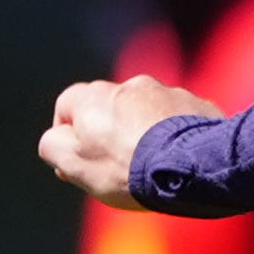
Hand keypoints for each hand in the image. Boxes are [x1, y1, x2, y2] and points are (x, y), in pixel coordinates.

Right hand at [40, 76, 219, 208]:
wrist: (192, 168)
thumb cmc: (126, 168)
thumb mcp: (74, 164)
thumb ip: (54, 146)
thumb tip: (56, 138)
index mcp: (94, 96)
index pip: (68, 106)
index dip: (69, 134)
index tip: (80, 161)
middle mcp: (131, 86)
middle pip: (110, 107)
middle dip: (110, 131)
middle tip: (118, 165)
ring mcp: (168, 92)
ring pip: (147, 110)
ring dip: (145, 130)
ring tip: (153, 163)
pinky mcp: (199, 105)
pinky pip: (180, 117)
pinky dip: (175, 133)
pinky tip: (180, 157)